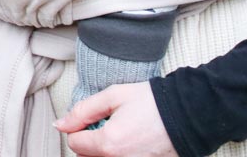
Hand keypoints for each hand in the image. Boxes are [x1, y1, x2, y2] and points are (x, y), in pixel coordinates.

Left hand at [56, 83, 177, 156]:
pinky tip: (130, 140)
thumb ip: (83, 110)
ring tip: (119, 132)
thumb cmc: (150, 102)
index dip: (79, 127)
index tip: (92, 117)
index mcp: (107, 143)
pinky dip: (117, 153)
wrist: (186, 114)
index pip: (74, 143)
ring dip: (103, 149)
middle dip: (89, 142)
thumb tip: (60, 125)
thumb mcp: (114, 96)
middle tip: (105, 123)